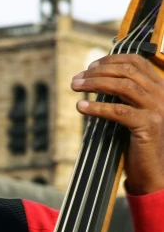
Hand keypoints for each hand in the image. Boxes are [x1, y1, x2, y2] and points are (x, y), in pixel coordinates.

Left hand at [71, 54, 163, 194]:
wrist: (152, 171)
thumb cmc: (138, 143)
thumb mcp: (132, 113)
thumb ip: (122, 97)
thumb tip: (94, 81)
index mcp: (158, 88)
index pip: (136, 62)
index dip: (111, 60)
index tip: (90, 66)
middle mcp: (160, 94)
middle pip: (127, 71)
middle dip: (98, 71)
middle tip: (76, 78)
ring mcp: (157, 109)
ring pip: (123, 86)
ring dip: (95, 84)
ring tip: (75, 86)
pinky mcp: (148, 125)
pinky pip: (119, 111)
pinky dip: (97, 106)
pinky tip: (81, 106)